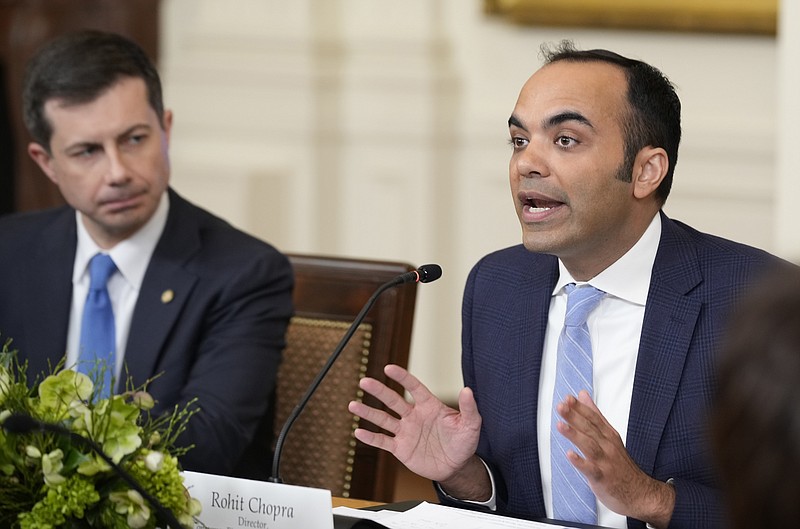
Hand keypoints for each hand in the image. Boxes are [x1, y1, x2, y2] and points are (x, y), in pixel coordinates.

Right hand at [348, 364, 482, 484]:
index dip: (402, 377)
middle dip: (379, 391)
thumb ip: (469, 407)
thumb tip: (468, 390)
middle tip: (365, 381)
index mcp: (429, 406)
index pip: (414, 387)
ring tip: (353, 404)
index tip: (389, 368)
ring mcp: (406, 431)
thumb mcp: (471, 424)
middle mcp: (414, 416)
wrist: (456, 467)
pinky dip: (371, 438)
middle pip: (393, 400)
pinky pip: (383, 441)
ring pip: (383, 419)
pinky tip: (358, 431)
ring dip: (368, 412)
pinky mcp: (401, 448)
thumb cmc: (464, 442)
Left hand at [555, 391, 674, 527]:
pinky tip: (570, 455)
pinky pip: (591, 469)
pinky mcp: (602, 478)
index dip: (580, 407)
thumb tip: (582, 395)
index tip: (568, 398)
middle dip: (575, 416)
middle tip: (562, 406)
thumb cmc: (621, 465)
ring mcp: (605, 462)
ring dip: (575, 435)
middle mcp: (607, 446)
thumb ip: (594, 415)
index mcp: (608, 435)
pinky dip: (581, 462)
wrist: (640, 493)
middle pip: (590, 429)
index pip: (593, 417)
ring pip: (589, 446)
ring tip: (560, 425)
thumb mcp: (610, 436)